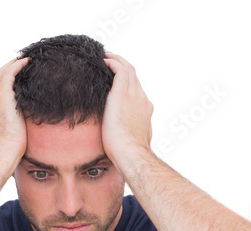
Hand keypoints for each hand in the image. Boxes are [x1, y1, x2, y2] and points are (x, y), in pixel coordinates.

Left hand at [101, 52, 153, 168]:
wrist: (131, 153)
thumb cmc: (128, 154)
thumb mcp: (132, 142)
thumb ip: (129, 136)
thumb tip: (123, 139)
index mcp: (145, 110)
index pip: (137, 91)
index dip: (128, 83)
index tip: (118, 80)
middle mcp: (142, 99)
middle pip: (134, 77)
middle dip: (123, 67)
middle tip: (111, 61)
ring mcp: (134, 96)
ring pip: (128, 69)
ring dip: (118, 60)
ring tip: (107, 56)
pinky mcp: (123, 94)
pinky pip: (120, 70)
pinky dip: (114, 62)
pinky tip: (104, 60)